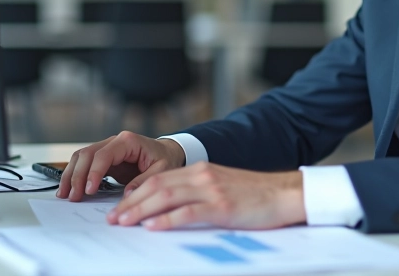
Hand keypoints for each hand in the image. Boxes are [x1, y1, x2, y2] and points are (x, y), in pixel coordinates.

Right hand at [56, 131, 185, 201]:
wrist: (166, 152)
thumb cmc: (164, 159)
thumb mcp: (161, 170)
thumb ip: (145, 181)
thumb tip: (128, 195)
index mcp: (128, 141)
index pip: (104, 155)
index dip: (94, 172)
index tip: (89, 190)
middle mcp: (114, 142)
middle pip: (87, 154)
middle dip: (77, 176)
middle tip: (73, 196)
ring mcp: (107, 148)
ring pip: (81, 157)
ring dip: (71, 175)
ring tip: (65, 195)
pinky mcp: (103, 158)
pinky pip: (84, 163)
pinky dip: (74, 175)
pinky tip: (69, 189)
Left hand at [108, 162, 305, 229]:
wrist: (285, 193)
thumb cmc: (255, 195)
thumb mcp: (222, 187)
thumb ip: (197, 192)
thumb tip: (168, 209)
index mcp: (200, 170)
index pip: (158, 179)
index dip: (134, 194)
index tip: (119, 208)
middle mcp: (202, 176)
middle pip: (156, 186)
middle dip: (130, 203)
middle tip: (113, 219)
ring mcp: (212, 190)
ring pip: (166, 197)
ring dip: (140, 211)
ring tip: (124, 222)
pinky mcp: (222, 207)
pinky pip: (188, 212)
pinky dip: (167, 220)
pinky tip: (152, 227)